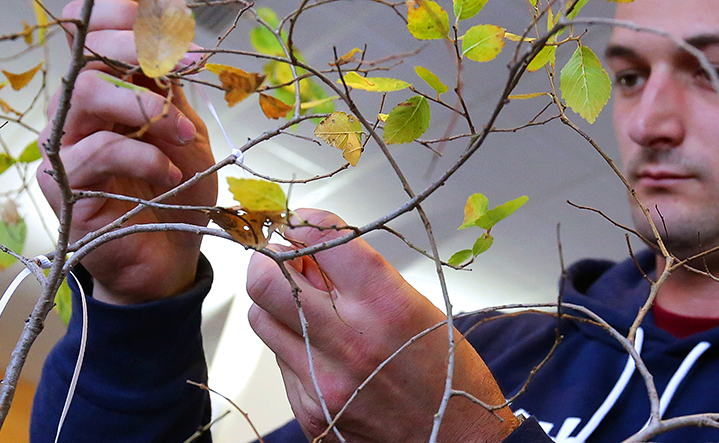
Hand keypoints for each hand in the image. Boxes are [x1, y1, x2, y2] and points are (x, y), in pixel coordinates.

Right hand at [37, 0, 215, 304]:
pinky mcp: (61, 185)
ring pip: (86, 94)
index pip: (87, 32)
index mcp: (103, 90)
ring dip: (144, 107)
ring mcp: (62, 147)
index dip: (118, 15)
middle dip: (136, 47)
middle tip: (184, 59)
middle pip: (83, 55)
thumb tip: (171, 44)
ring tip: (185, 133)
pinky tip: (171, 175)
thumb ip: (170, 91)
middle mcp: (74, 112)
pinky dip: (143, 158)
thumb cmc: (175, 193)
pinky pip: (98, 152)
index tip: (167, 18)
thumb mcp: (185, 132)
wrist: (167, 258)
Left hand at [246, 209, 518, 442]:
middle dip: (268, 261)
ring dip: (276, 305)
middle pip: (264, 280)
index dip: (303, 224)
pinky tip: (324, 352)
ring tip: (307, 309)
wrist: (458, 442)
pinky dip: (293, 347)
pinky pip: (279, 362)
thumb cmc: (449, 376)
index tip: (302, 225)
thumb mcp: (418, 308)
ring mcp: (323, 380)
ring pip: (261, 320)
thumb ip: (360, 278)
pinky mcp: (310, 411)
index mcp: (385, 304)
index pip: (319, 240)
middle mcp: (349, 341)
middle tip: (285, 262)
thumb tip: (309, 252)